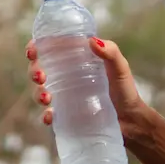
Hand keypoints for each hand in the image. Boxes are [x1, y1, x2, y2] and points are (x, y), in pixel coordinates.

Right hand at [26, 36, 148, 138]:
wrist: (131, 122)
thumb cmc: (126, 91)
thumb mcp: (120, 69)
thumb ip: (111, 52)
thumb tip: (92, 41)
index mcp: (76, 62)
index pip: (50, 50)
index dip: (36, 48)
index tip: (33, 51)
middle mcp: (67, 78)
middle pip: (39, 70)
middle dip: (33, 71)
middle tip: (40, 76)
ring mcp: (65, 98)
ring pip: (40, 92)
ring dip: (37, 93)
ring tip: (47, 97)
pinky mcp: (66, 117)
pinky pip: (49, 115)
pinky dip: (46, 115)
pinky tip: (50, 116)